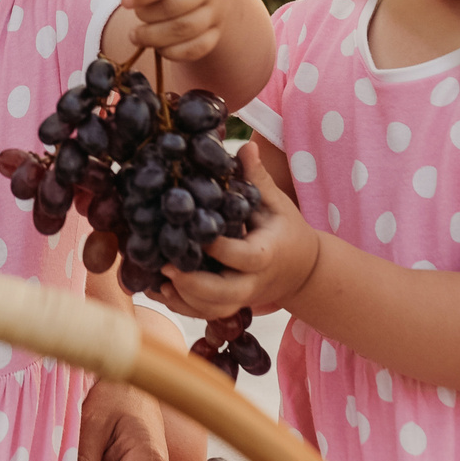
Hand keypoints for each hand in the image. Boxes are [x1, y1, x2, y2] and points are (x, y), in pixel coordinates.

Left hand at [122, 0, 236, 63]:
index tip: (125, 1)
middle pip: (179, 5)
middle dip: (148, 14)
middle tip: (134, 13)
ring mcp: (217, 10)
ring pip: (187, 29)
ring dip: (155, 37)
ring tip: (136, 35)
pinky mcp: (216, 32)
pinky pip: (197, 48)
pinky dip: (172, 52)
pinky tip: (157, 46)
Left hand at [159, 141, 320, 319]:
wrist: (302, 271)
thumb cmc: (285, 231)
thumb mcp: (276, 204)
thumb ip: (257, 179)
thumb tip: (245, 145)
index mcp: (266, 255)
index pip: (242, 256)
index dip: (218, 248)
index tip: (195, 233)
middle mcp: (253, 282)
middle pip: (224, 294)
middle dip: (193, 284)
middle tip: (165, 264)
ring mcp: (241, 298)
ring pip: (211, 310)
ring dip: (182, 300)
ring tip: (156, 279)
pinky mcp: (230, 306)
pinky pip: (204, 315)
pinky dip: (180, 307)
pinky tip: (157, 290)